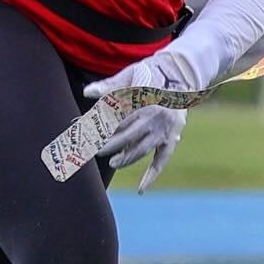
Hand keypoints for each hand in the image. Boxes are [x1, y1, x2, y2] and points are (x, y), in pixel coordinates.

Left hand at [82, 51, 193, 191]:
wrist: (182, 74)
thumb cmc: (150, 73)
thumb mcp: (130, 75)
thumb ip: (109, 85)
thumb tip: (86, 92)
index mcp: (142, 98)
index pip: (114, 116)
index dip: (97, 124)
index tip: (81, 130)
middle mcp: (153, 115)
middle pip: (126, 134)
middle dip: (107, 144)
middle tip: (92, 151)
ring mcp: (164, 129)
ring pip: (142, 149)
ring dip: (126, 158)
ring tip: (113, 163)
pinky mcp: (172, 139)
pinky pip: (161, 160)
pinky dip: (151, 175)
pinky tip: (140, 189)